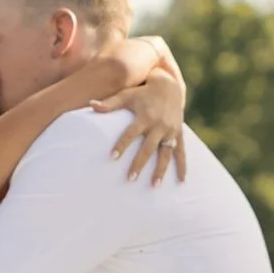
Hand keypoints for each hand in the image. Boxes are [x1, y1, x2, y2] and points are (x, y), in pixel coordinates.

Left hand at [109, 58, 187, 185]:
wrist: (169, 86)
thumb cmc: (142, 93)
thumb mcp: (126, 95)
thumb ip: (110, 103)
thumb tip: (91, 104)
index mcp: (145, 116)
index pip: (131, 133)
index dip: (121, 144)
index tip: (112, 157)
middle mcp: (159, 125)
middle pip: (148, 148)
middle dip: (139, 163)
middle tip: (130, 179)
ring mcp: (170, 131)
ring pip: (165, 153)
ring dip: (160, 170)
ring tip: (154, 186)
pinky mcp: (178, 134)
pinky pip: (181, 153)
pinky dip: (182, 167)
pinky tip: (181, 182)